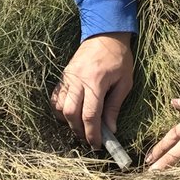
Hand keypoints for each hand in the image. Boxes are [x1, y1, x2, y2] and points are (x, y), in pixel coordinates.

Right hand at [50, 33, 133, 148]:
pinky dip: (59, 110)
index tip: (97, 145)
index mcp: (96, 82)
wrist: (106, 34)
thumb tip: (110, 130)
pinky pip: (55, 98)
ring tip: (81, 126)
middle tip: (89, 138)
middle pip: (71, 114)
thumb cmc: (120, 58)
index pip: (90, 115)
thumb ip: (115, 106)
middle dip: (79, 131)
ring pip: (60, 108)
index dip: (92, 134)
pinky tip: (70, 114)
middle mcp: (78, 80)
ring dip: (68, 122)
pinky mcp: (63, 76)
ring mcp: (68, 77)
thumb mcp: (125, 82)